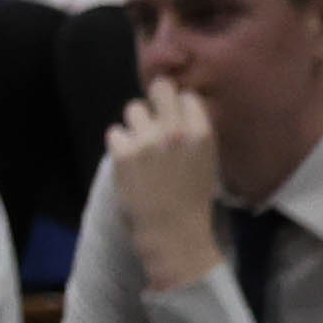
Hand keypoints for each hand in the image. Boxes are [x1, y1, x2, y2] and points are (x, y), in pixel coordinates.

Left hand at [108, 73, 227, 292]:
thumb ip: (194, 134)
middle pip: (160, 88)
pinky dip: (119, 146)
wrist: (172, 234)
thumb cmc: (192, 202)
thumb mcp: (207, 164)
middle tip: (153, 121)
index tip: (176, 121)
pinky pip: (114, 132)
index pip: (187, 96)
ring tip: (140, 148)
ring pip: (133, 109)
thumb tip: (177, 108)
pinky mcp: (123, 152)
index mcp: (201, 135)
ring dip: (135, 125)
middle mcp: (175, 131)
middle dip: (156, 102)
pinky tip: (128, 163)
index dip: (179, 107)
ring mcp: (147, 140)